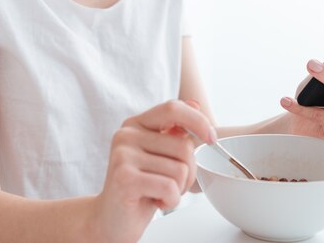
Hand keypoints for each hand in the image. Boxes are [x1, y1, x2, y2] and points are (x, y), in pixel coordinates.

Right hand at [94, 100, 215, 242]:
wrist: (111, 220)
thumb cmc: (141, 188)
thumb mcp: (160, 156)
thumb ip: (175, 132)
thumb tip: (195, 105)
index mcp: (136, 124)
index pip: (173, 109)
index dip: (198, 121)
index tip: (211, 139)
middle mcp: (126, 135)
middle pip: (183, 146)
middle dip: (189, 172)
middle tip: (171, 184)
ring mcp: (123, 155)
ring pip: (179, 169)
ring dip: (178, 189)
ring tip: (159, 193)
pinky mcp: (125, 178)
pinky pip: (170, 187)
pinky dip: (171, 200)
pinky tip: (156, 202)